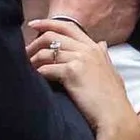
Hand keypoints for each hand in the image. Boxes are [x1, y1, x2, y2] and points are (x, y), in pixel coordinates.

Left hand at [25, 15, 138, 139]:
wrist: (115, 115)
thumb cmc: (112, 98)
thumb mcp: (111, 71)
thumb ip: (104, 56)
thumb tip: (102, 43)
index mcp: (94, 48)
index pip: (68, 27)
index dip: (48, 23)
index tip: (33, 24)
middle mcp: (87, 49)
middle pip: (53, 35)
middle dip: (34, 42)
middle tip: (24, 52)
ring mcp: (79, 59)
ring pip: (47, 52)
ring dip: (32, 60)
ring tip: (26, 68)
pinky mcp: (72, 72)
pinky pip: (47, 68)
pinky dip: (37, 73)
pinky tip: (33, 79)